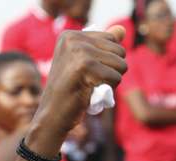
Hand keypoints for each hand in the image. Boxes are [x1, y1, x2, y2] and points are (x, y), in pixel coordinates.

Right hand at [31, 27, 126, 142]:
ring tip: (92, 87)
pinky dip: (109, 90)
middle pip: (120, 51)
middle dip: (112, 71)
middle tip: (91, 82)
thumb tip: (122, 29)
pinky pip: (115, 77)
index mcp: (71, 35)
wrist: (52, 115)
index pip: (112, 40)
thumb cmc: (71, 92)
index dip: (108, 61)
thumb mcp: (86, 64)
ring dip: (111, 81)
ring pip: (121, 64)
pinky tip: (91, 93)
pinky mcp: (83, 65)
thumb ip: (104, 45)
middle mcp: (73, 38)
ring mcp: (78, 51)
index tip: (88, 73)